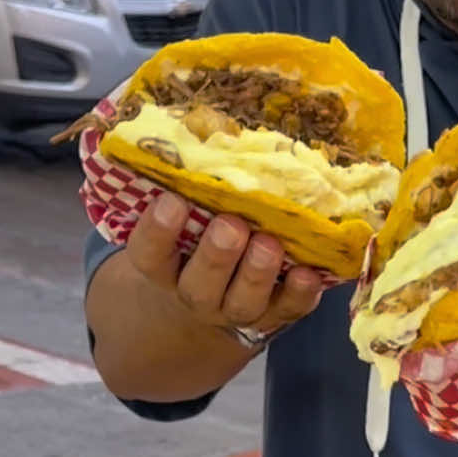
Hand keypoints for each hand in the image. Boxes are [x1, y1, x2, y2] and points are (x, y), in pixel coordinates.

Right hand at [127, 191, 324, 346]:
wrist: (216, 294)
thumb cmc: (198, 236)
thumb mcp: (185, 217)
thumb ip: (191, 193)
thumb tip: (204, 143)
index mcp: (165, 267)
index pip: (150, 255)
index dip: (157, 231)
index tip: (172, 200)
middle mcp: (197, 293)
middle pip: (199, 286)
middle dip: (216, 256)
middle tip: (230, 226)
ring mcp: (236, 308)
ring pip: (242, 303)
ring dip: (256, 273)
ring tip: (269, 243)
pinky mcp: (276, 313)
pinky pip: (288, 309)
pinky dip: (299, 293)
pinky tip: (308, 272)